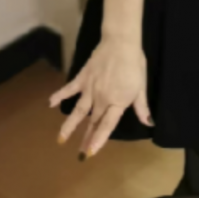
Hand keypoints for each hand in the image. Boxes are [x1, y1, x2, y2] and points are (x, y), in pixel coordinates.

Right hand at [48, 35, 152, 157]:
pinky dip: (59, 95)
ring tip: (60, 138)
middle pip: (93, 122)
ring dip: (69, 125)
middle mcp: (101, 98)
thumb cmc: (134, 64)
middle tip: (80, 155)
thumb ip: (142, 107)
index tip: (90, 152)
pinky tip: (49, 104)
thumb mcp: (141, 87)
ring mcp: (90, 88)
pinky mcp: (83, 78)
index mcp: (117, 102)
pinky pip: (69, 89)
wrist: (121, 42)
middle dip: (86, 139)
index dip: (98, 139)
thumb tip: (149, 123)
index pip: (106, 125)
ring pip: (78, 111)